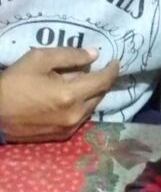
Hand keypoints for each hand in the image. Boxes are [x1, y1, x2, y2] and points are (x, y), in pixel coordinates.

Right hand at [0, 47, 119, 141]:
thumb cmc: (14, 82)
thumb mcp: (39, 59)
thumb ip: (70, 55)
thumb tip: (95, 55)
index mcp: (71, 95)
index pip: (103, 81)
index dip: (112, 69)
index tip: (116, 61)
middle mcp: (75, 114)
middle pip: (100, 95)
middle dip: (101, 81)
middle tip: (96, 69)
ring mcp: (69, 128)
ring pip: (91, 107)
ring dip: (91, 94)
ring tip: (82, 82)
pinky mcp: (61, 136)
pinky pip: (80, 118)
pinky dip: (81, 106)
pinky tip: (71, 98)